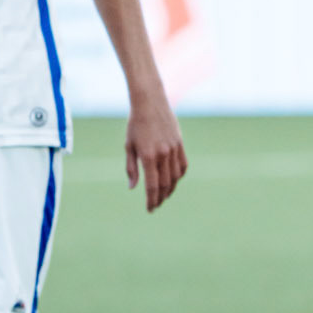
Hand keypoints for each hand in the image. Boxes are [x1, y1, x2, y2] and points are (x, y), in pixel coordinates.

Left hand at [126, 93, 186, 212]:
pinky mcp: (180, 143)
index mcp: (148, 156)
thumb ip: (131, 168)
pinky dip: (179, 176)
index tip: (150, 209)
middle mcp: (163, 154)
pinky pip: (183, 165)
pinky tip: (173, 181)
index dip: (151, 200)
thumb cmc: (135, 124)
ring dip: (170, 189)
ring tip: (164, 196)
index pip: (152, 186)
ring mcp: (173, 149)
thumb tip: (133, 187)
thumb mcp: (129, 146)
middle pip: (165, 184)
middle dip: (161, 198)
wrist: (150, 102)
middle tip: (156, 205)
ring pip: (175, 177)